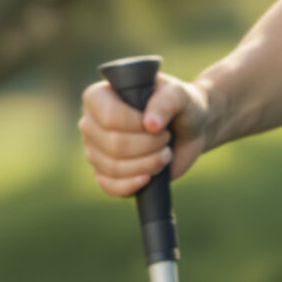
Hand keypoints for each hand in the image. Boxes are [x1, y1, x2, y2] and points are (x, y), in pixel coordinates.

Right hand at [79, 72, 217, 196]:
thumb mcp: (180, 95)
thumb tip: (150, 124)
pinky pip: (109, 186)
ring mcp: (96, 150)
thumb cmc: (181, 106)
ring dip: (146, 164)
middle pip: (113, 144)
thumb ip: (167, 102)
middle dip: (148, 145)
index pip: (108, 116)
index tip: (157, 125)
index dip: (135, 125)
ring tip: (164, 154)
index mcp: (101, 96)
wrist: (189, 131)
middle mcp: (92, 123)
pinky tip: (147, 178)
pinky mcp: (106, 173)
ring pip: (113, 167)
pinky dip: (131, 185)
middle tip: (166, 139)